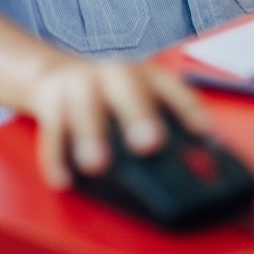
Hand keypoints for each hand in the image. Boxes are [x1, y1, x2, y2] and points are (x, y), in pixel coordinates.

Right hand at [26, 56, 210, 188]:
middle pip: (126, 86)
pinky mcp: (50, 102)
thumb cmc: (106, 98)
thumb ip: (160, 126)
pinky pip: (52, 130)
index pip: (170, 86)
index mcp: (142, 75)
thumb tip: (193, 166)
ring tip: (96, 165)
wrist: (53, 75)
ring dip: (90, 134)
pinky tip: (64, 178)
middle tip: (149, 144)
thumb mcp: (134, 102)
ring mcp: (78, 86)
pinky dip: (56, 156)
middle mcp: (112, 75)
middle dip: (137, 114)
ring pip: (84, 105)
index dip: (188, 108)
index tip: (203, 134)